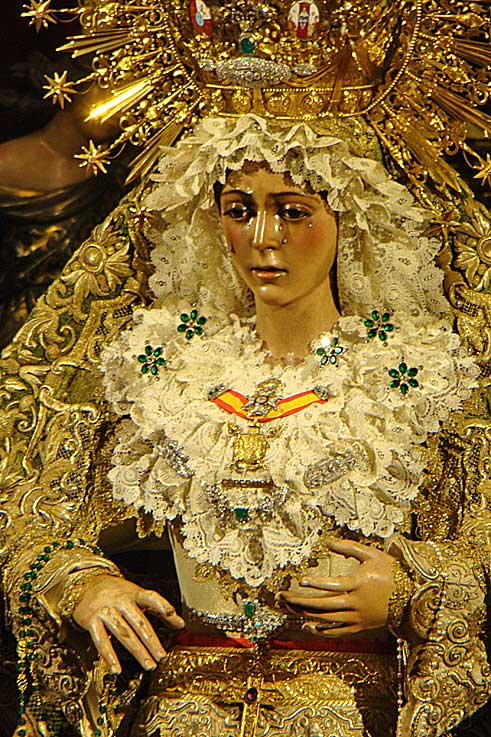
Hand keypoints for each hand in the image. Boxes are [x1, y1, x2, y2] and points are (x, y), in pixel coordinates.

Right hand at [73, 575, 184, 672]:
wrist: (86, 585)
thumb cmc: (117, 593)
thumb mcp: (138, 596)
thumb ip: (159, 609)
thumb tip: (181, 624)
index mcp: (134, 594)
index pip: (149, 597)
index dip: (160, 604)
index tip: (170, 613)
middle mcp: (120, 601)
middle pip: (139, 622)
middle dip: (151, 641)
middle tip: (162, 656)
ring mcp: (106, 611)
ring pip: (123, 633)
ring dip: (137, 651)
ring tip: (148, 665)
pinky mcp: (91, 620)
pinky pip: (100, 640)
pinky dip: (108, 656)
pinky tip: (116, 669)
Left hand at [277, 538, 395, 637]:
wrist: (413, 596)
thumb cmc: (391, 571)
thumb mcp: (372, 554)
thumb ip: (349, 547)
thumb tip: (327, 540)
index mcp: (359, 583)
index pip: (333, 585)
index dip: (316, 583)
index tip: (301, 580)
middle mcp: (357, 603)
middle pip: (324, 604)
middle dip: (302, 601)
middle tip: (284, 596)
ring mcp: (358, 617)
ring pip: (328, 618)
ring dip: (307, 614)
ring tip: (290, 608)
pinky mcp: (361, 627)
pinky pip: (338, 632)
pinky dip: (322, 630)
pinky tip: (308, 626)